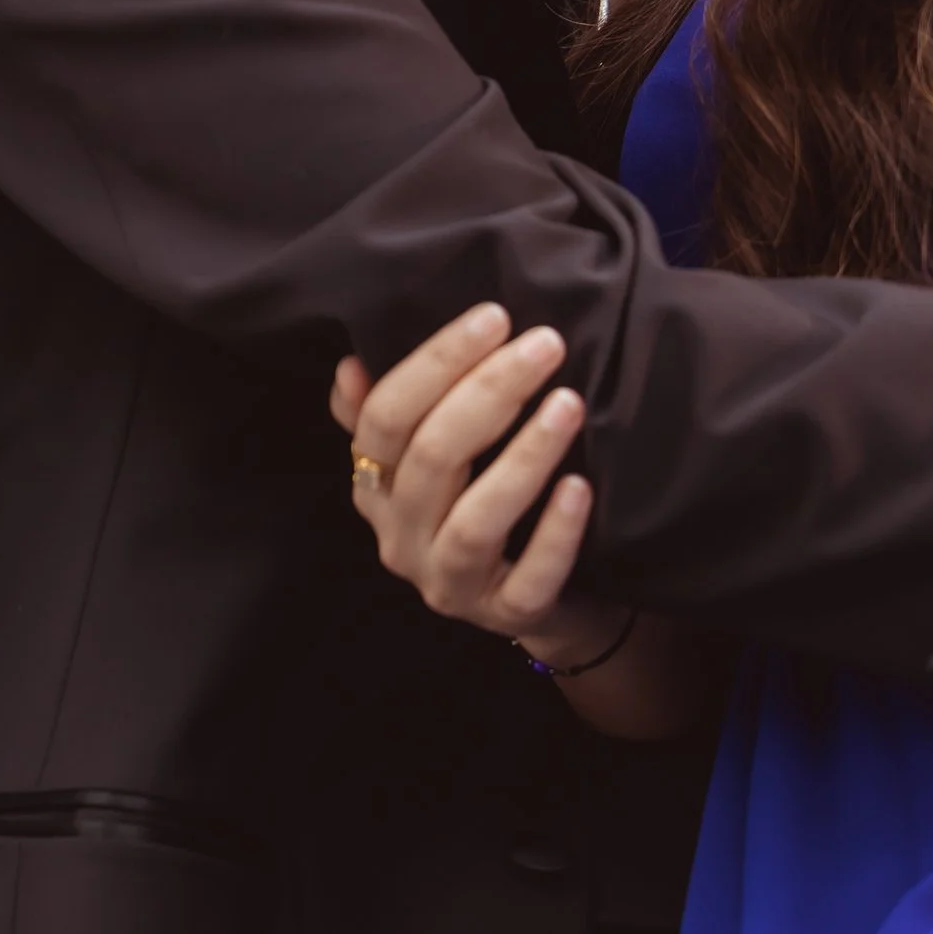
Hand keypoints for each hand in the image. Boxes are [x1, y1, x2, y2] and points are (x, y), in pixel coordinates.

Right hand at [330, 302, 608, 661]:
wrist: (539, 603)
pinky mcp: (505, 616)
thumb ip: (386, 415)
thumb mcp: (430, 461)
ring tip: (568, 404)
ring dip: (524, 456)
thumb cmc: (483, 505)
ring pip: (476, 520)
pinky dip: (556, 531)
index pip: (384, 417)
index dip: (435, 363)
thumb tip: (351, 363)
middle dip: (490, 391)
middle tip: (546, 344)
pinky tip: (581, 488)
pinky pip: (529, 577)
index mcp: (375, 487)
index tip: (494, 317)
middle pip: (433, 457)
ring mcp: (450, 583)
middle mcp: (400, 538)